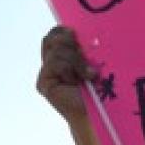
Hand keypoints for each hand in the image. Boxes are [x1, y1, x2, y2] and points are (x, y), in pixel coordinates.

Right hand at [36, 26, 103, 144]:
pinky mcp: (43, 83)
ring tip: (88, 75)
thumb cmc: (101, 88)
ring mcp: (46, 74)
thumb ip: (83, 46)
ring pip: (56, 51)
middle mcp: (51, 63)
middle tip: (84, 54)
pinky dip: (70, 70)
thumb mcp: (92, 61)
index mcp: (63, 55)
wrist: (98, 114)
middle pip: (51, 38)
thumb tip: (78, 31)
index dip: (64, 30)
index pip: (55, 33)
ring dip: (76, 61)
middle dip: (70, 43)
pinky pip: (55, 64)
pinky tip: (78, 81)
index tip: (78, 35)